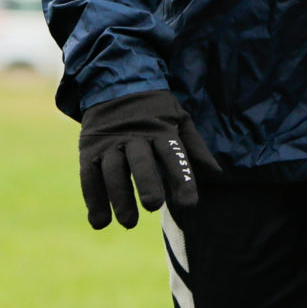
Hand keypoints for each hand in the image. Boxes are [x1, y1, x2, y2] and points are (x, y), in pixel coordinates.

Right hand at [77, 91, 221, 229]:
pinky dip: (93, 200)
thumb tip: (217, 174)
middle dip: (147, 182)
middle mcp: (134, 137)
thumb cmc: (155, 110)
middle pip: (140, 161)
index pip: (173, 155)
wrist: (115, 85)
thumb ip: (195, 148)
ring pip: (113, 171)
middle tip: (153, 206)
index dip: (181, 179)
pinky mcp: (89, 151)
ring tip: (128, 222)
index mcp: (160, 129)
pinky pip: (89, 176)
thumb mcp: (179, 119)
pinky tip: (99, 222)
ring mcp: (109, 144)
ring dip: (119, 197)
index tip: (188, 205)